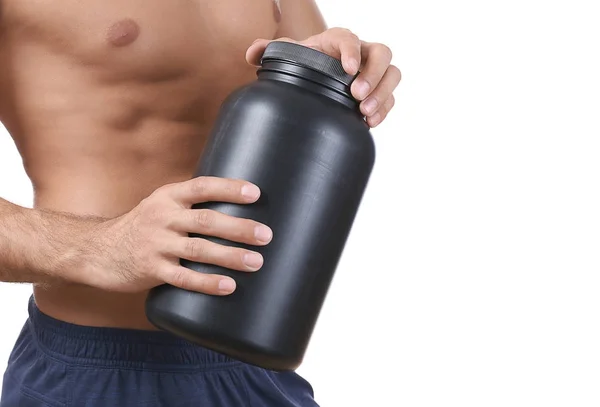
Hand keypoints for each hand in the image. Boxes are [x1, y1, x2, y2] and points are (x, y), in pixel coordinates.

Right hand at [82, 177, 271, 294]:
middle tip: (266, 235)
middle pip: (207, 221)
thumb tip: (234, 205)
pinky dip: (208, 283)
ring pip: (200, 250)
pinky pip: (184, 278)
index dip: (229, 188)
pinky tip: (229, 286)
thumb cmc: (141, 228)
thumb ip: (190, 204)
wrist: (96, 251)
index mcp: (168, 197)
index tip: (256, 193)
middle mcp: (163, 217)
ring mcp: (156, 244)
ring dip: (231, 256)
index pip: (202, 186)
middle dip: (239, 228)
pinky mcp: (151, 270)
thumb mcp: (160, 206)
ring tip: (257, 262)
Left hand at [247, 28, 400, 127]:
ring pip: (392, 74)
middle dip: (374, 75)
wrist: (316, 80)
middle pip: (382, 53)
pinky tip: (370, 122)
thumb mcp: (288, 56)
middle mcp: (361, 53)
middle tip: (357, 96)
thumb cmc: (306, 63)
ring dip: (383, 93)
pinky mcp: (379, 91)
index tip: (348, 69)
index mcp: (338, 41)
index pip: (351, 39)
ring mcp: (373, 72)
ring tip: (365, 112)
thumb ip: (270, 51)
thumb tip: (252, 54)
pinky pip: (390, 97)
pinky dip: (384, 109)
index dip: (352, 52)